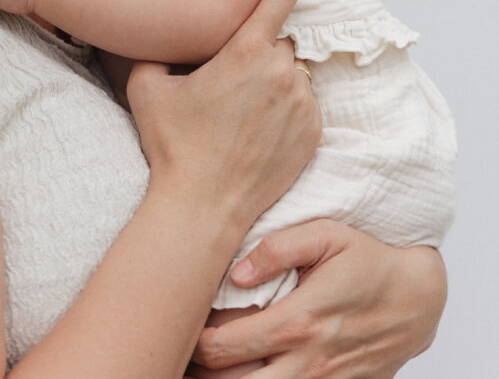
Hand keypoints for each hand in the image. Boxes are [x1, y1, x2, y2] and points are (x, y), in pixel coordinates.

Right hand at [127, 0, 321, 233]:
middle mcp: (281, 72)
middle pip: (281, 41)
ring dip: (277, 80)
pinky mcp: (314, 133)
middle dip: (261, 51)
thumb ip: (160, 48)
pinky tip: (260, 129)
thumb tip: (167, 32)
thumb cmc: (172, 145)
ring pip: (295, 73)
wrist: (202, 207)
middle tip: (235, 77)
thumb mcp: (147, 86)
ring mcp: (302, 104)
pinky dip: (290, 109)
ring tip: (246, 108)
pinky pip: (306, 104)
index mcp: (245, 50)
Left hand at [192, 220, 446, 377]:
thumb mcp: (327, 234)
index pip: (223, 347)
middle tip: (182, 350)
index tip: (180, 324)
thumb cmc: (368, 259)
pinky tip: (244, 371)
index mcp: (299, 320)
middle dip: (199, 370)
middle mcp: (308, 362)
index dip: (192, 341)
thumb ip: (278, 248)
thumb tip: (236, 272)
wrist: (418, 297)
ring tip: (203, 365)